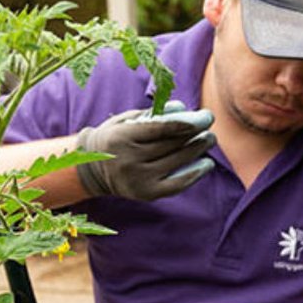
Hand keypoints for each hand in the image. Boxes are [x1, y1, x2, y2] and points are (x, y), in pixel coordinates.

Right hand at [76, 100, 215, 200]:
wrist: (93, 170)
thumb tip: (182, 108)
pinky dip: (194, 174)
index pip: (160, 130)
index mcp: (121, 138)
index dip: (186, 124)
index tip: (204, 118)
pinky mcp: (147, 194)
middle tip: (210, 125)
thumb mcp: (125, 121)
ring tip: (209, 140)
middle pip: (170, 146)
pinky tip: (207, 164)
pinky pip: (177, 184)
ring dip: (197, 150)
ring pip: (176, 162)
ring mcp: (138, 180)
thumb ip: (152, 115)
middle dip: (195, 135)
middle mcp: (129, 160)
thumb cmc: (115, 139)